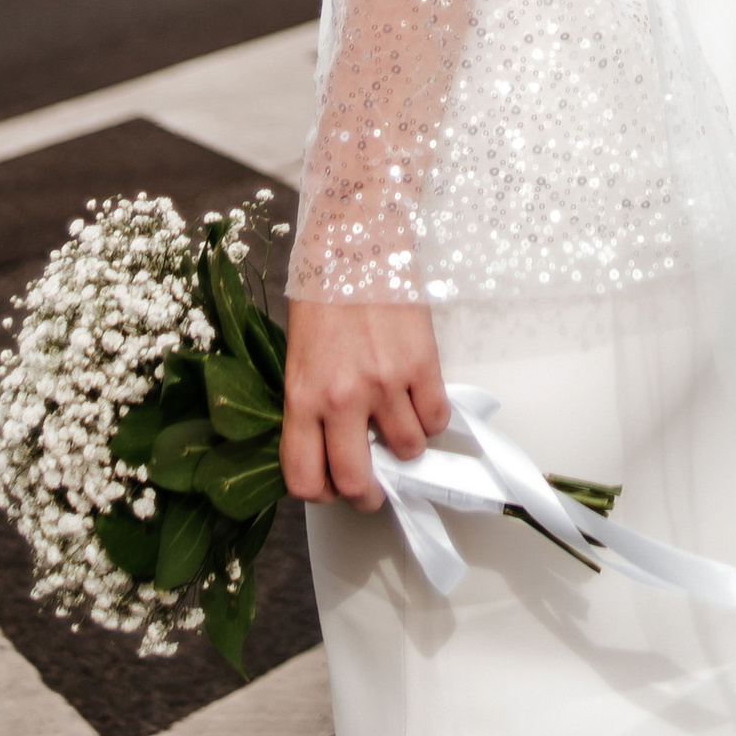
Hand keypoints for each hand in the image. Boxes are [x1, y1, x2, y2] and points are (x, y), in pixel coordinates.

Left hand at [282, 296, 448, 509]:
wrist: (358, 239)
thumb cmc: (324, 290)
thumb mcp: (298, 353)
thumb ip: (312, 402)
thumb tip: (333, 442)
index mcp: (302, 394)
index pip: (305, 477)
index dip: (321, 493)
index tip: (331, 487)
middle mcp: (341, 396)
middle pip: (358, 482)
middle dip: (368, 495)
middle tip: (373, 489)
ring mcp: (385, 382)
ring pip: (407, 451)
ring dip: (406, 447)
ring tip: (398, 424)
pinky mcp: (422, 363)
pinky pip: (436, 417)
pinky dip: (432, 418)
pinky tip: (419, 400)